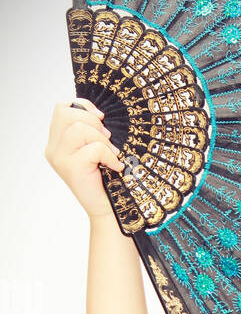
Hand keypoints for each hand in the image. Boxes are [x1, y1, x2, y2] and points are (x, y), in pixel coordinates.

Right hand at [44, 97, 125, 222]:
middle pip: (67, 113)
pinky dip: (109, 155)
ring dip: (101, 139)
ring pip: (79, 128)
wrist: (106, 208)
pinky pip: (94, 148)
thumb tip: (98, 114)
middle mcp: (53, 148)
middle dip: (93, 121)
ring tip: (110, 153)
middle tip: (107, 139)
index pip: (62, 108)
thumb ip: (88, 130)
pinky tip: (115, 166)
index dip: (83, 106)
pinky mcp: (71, 168)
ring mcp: (59, 158)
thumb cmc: (104, 176)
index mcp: (56, 141)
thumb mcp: (93, 148)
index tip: (100, 118)